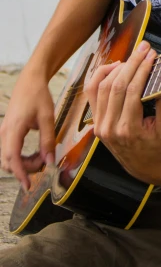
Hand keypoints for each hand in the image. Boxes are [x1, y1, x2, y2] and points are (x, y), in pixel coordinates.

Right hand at [0, 68, 55, 190]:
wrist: (30, 80)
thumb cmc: (39, 96)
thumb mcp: (47, 118)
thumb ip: (48, 141)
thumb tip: (50, 162)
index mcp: (14, 129)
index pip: (13, 158)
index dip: (20, 174)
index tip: (28, 186)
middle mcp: (4, 133)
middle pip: (8, 161)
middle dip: (25, 168)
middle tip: (44, 162)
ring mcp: (3, 132)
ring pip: (7, 158)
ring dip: (23, 163)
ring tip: (42, 156)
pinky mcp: (6, 132)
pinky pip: (9, 151)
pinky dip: (20, 157)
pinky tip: (35, 152)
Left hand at [84, 40, 160, 184]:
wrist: (144, 166)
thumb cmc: (158, 148)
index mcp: (128, 130)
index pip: (132, 92)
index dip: (141, 70)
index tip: (151, 55)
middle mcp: (109, 127)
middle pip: (116, 86)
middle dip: (131, 63)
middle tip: (144, 48)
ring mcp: (99, 125)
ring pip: (102, 86)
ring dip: (117, 68)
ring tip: (133, 57)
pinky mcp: (96, 121)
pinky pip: (92, 93)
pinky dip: (100, 76)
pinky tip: (115, 67)